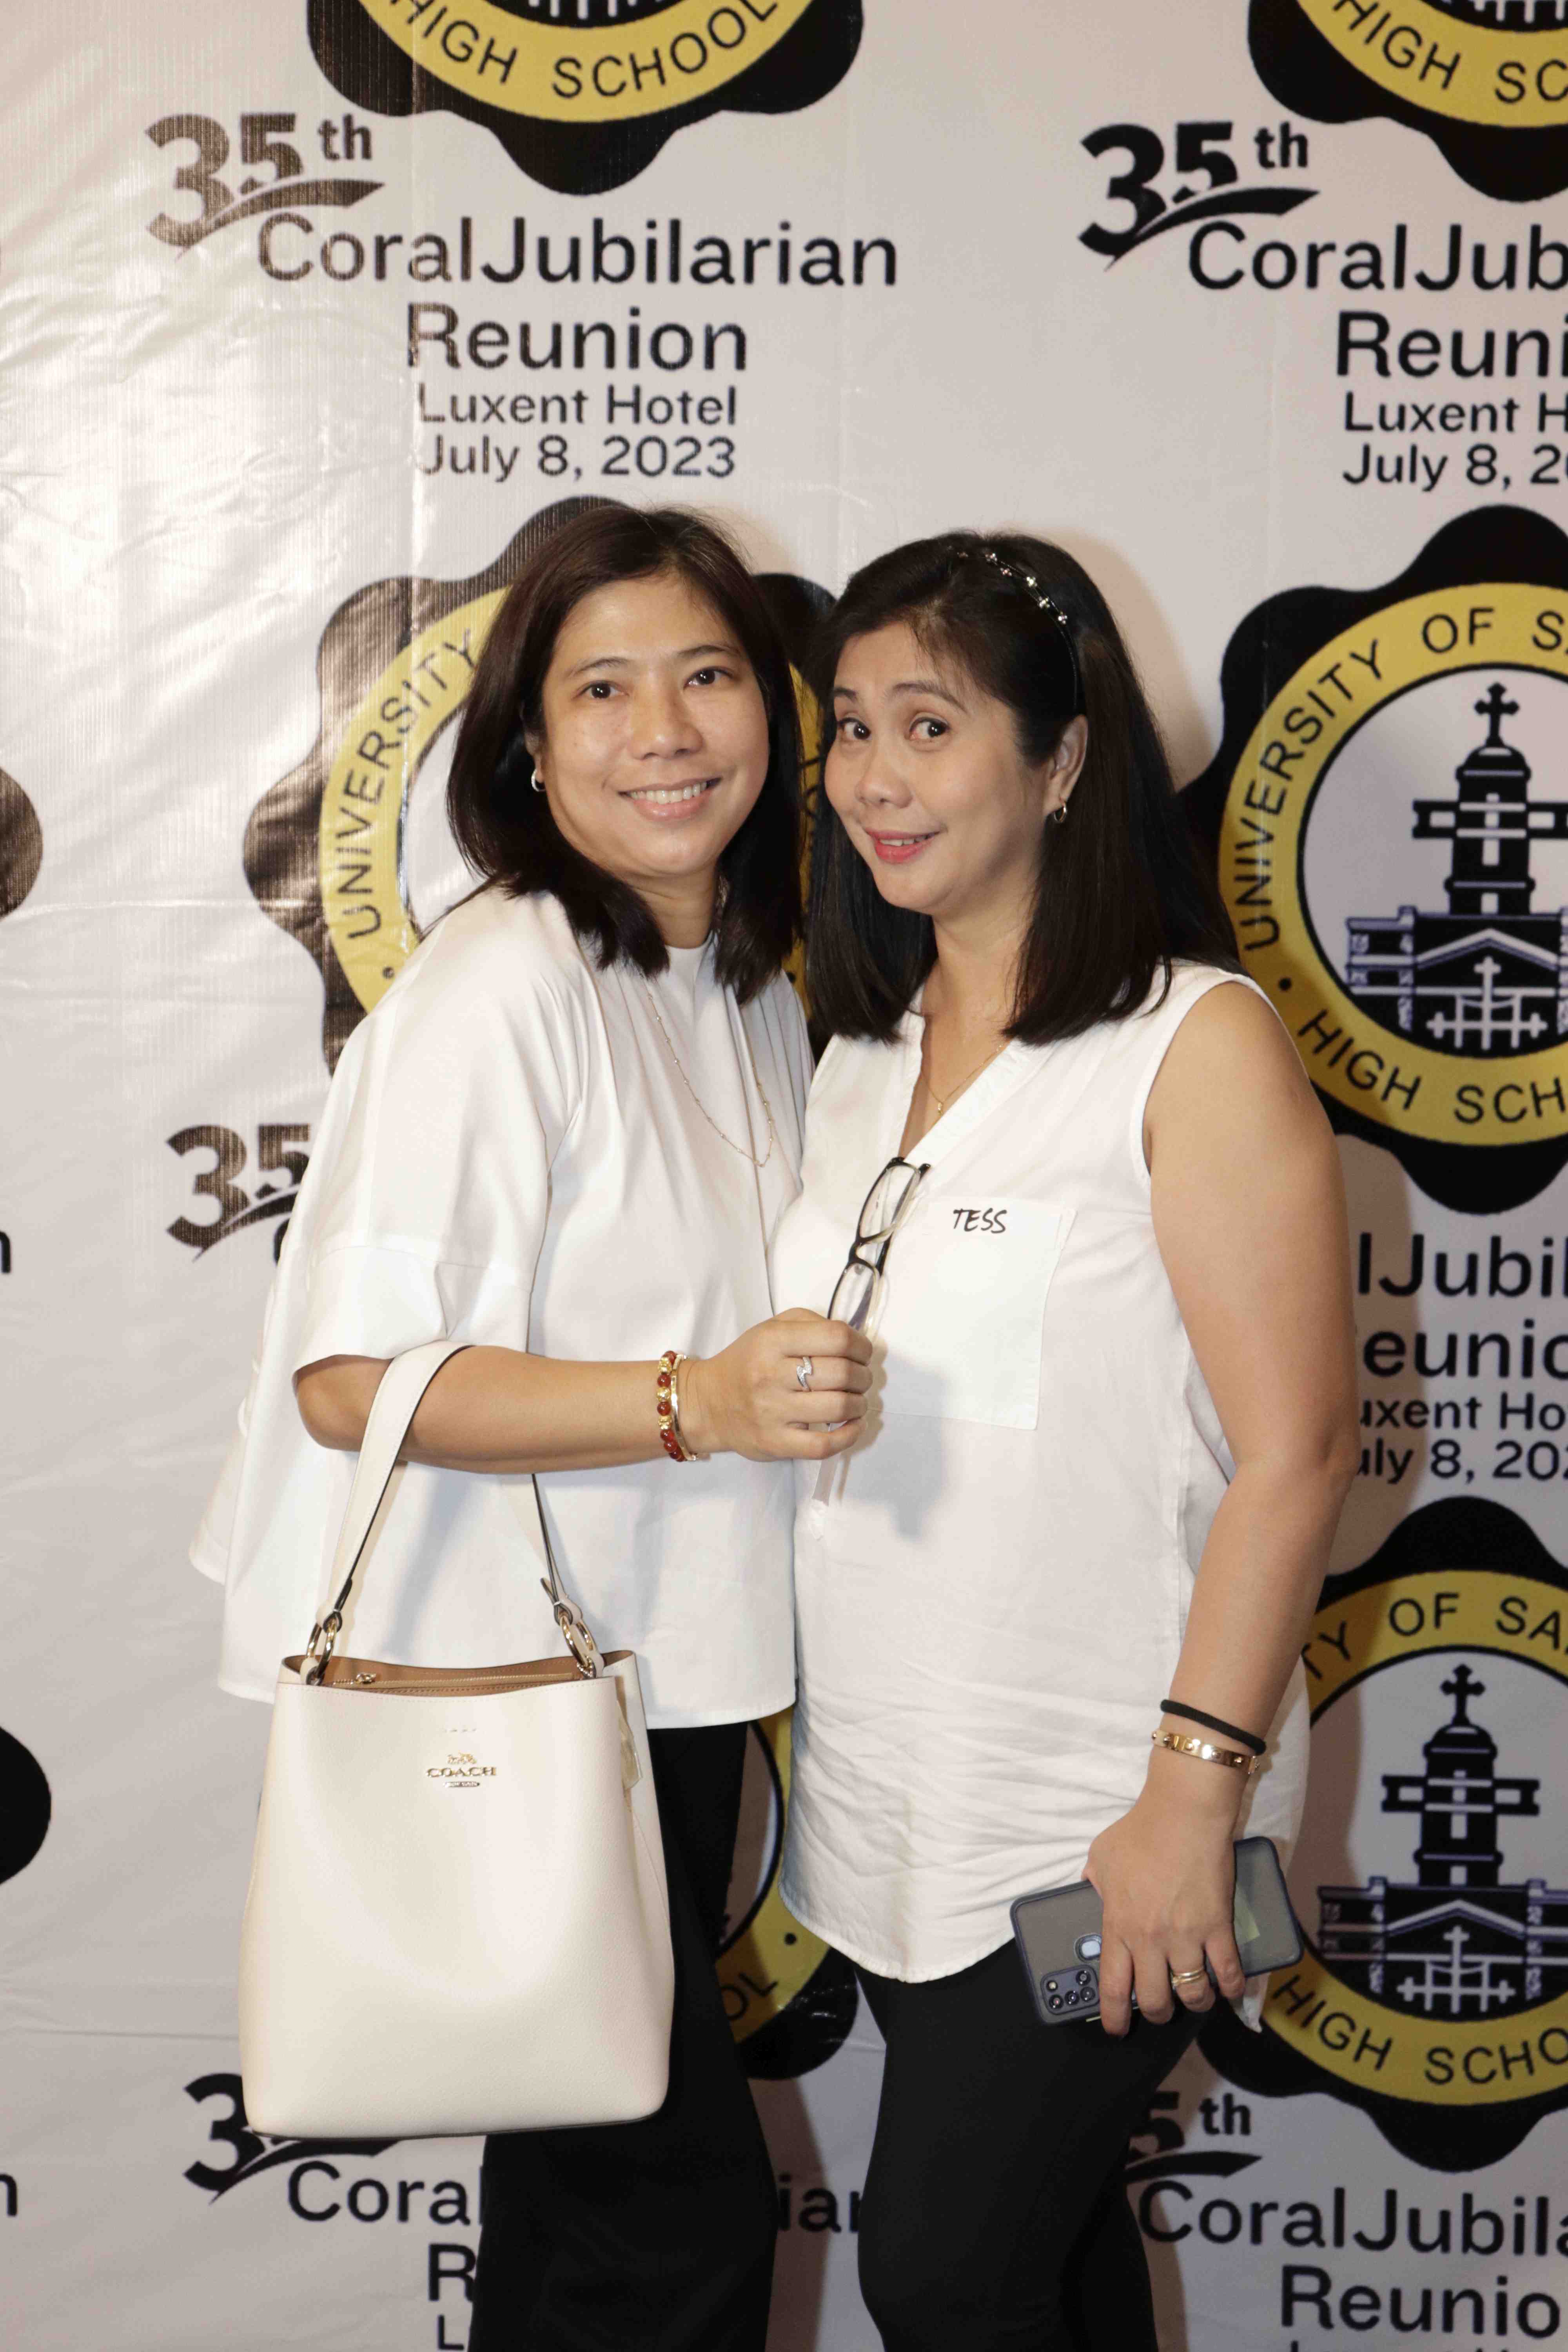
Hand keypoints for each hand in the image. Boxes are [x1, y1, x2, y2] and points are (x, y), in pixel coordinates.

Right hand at [681, 1309, 872, 1462]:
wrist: (706, 1403)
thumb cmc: (747, 1362)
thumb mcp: (771, 1328)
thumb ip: (811, 1324)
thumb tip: (853, 1339)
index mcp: (772, 1341)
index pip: (836, 1337)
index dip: (861, 1345)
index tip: (862, 1352)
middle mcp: (770, 1375)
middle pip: (842, 1373)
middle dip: (863, 1375)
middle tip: (861, 1378)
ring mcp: (772, 1412)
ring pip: (838, 1408)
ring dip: (859, 1403)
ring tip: (856, 1400)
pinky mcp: (775, 1443)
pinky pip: (823, 1445)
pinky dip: (849, 1436)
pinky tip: (853, 1425)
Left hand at [1084, 1747, 1246, 2037]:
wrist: (1183, 1813)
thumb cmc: (1141, 1831)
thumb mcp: (1101, 1855)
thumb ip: (1094, 1881)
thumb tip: (1092, 1893)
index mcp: (1119, 1925)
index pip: (1113, 1987)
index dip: (1115, 2017)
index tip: (1116, 2029)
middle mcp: (1151, 1939)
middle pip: (1154, 2000)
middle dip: (1157, 2014)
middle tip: (1160, 2009)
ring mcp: (1186, 1937)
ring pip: (1192, 1994)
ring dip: (1194, 2002)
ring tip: (1194, 1997)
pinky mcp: (1218, 1927)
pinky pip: (1228, 1973)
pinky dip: (1231, 1988)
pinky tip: (1229, 1990)